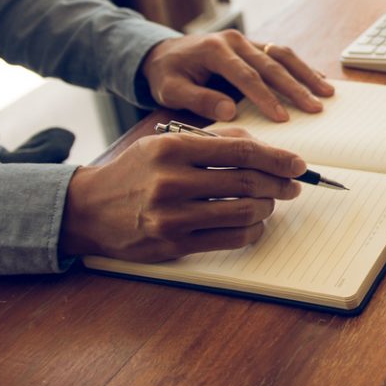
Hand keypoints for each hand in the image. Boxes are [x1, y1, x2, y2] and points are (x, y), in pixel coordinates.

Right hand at [59, 128, 304, 260]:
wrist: (87, 209)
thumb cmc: (136, 171)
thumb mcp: (166, 142)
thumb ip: (214, 140)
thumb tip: (265, 147)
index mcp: (172, 148)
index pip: (240, 150)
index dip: (277, 158)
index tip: (298, 164)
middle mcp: (171, 181)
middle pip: (247, 182)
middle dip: (279, 183)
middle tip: (294, 185)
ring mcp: (171, 217)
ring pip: (244, 212)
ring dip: (267, 207)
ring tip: (269, 201)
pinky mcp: (173, 245)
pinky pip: (230, 240)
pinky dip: (252, 231)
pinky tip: (254, 223)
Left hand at [142, 30, 334, 122]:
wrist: (164, 52)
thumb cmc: (168, 74)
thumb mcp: (171, 90)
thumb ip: (198, 99)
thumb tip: (230, 112)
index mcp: (215, 50)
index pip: (246, 76)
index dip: (265, 97)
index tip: (282, 118)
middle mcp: (235, 41)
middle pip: (272, 64)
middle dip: (296, 88)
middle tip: (315, 108)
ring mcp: (247, 41)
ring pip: (283, 55)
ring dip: (306, 75)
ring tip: (326, 93)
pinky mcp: (255, 45)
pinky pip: (283, 54)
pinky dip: (302, 67)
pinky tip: (318, 79)